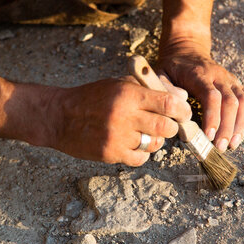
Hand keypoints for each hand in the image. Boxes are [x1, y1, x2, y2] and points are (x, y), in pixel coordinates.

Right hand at [41, 78, 191, 165]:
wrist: (59, 116)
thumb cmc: (91, 98)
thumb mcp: (118, 85)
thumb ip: (148, 90)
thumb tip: (180, 99)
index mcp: (128, 95)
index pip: (169, 104)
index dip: (182, 110)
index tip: (184, 113)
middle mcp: (125, 116)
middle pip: (167, 127)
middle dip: (171, 127)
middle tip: (165, 125)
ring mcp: (118, 137)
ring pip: (155, 145)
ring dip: (155, 140)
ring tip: (143, 133)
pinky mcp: (111, 153)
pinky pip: (141, 158)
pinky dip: (142, 153)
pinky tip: (133, 144)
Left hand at [158, 44, 243, 150]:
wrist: (187, 50)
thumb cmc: (172, 68)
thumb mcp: (160, 74)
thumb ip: (166, 89)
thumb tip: (179, 105)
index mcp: (199, 74)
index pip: (212, 96)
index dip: (212, 117)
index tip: (208, 136)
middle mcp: (219, 76)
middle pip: (231, 102)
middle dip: (227, 127)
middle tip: (220, 147)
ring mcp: (230, 80)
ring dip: (241, 125)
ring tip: (233, 144)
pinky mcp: (237, 84)